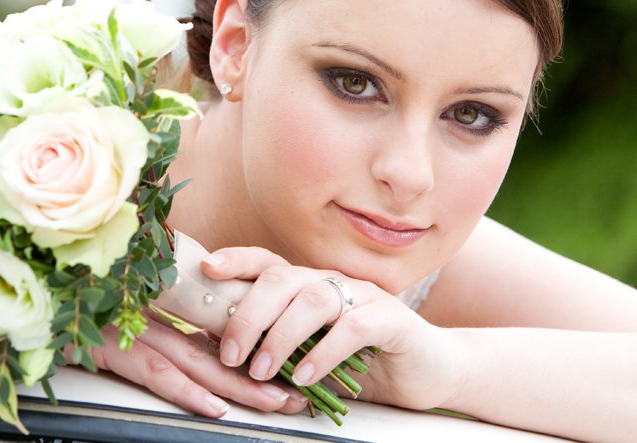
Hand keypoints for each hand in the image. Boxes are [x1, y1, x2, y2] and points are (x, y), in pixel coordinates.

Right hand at [81, 314, 309, 417]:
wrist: (21, 289)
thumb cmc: (67, 297)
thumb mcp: (115, 308)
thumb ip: (151, 320)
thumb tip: (189, 343)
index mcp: (156, 306)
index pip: (211, 331)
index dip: (251, 349)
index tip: (285, 364)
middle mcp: (150, 316)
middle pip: (216, 349)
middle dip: (259, 375)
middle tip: (296, 395)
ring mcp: (131, 329)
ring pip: (197, 362)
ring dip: (239, 386)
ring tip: (276, 403)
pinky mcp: (108, 346)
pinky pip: (154, 372)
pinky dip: (185, 391)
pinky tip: (214, 407)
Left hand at [201, 246, 460, 410]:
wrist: (429, 371)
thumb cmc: (364, 363)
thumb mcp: (312, 354)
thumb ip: (277, 348)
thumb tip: (222, 353)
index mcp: (311, 286)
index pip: (269, 263)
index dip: (237, 261)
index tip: (206, 269)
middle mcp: (334, 283)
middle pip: (283, 279)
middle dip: (249, 314)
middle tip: (232, 354)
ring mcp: (364, 297)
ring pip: (314, 299)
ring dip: (281, 336)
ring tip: (262, 370)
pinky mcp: (392, 319)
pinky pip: (353, 327)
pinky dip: (323, 352)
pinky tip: (305, 376)